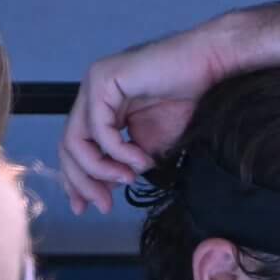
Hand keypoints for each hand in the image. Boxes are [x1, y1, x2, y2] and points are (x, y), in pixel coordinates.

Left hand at [60, 23, 241, 214]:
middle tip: (104, 205)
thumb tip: (103, 190)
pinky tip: (139, 159)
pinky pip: (98, 128)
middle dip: (83, 182)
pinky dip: (117, 151)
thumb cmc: (188, 103)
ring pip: (75, 140)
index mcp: (101, 110)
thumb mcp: (149, 149)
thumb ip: (122, 166)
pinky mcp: (103, 80)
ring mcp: (95, 85)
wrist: (210, 71)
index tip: (87, 208)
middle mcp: (92, 96)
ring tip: (128, 178)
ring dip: (100, 169)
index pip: (75, 148)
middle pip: (68, 147)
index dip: (77, 181)